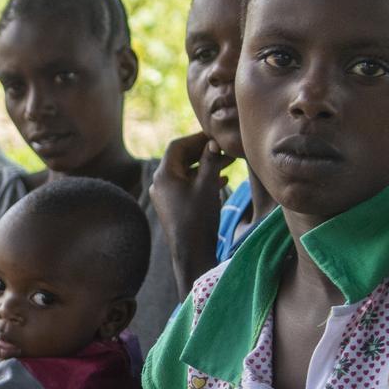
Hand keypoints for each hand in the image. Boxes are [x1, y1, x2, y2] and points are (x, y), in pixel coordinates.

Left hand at [151, 132, 228, 281]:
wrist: (192, 253)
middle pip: (181, 158)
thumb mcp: (207, 185)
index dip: (196, 138)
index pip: (177, 146)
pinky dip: (201, 179)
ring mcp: (164, 196)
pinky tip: (221, 179)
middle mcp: (160, 183)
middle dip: (203, 151)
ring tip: (228, 161)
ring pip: (185, 172)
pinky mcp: (172, 206)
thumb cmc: (198, 218)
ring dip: (205, 165)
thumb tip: (213, 142)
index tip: (215, 135)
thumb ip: (210, 161)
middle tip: (223, 146)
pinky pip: (186, 186)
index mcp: (164, 175)